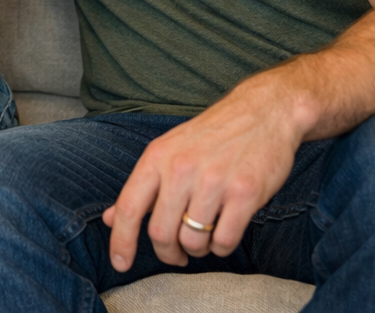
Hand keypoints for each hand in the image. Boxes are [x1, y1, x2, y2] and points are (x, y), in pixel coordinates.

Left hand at [101, 81, 302, 270]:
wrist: (264, 112)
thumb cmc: (212, 135)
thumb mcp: (168, 150)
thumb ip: (141, 187)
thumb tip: (110, 219)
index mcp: (157, 157)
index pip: (129, 207)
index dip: (121, 240)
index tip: (120, 263)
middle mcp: (181, 169)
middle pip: (161, 233)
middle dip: (167, 253)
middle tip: (177, 254)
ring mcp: (214, 181)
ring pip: (193, 241)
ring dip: (198, 249)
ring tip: (205, 236)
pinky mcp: (245, 193)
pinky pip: (225, 241)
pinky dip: (222, 247)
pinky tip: (224, 232)